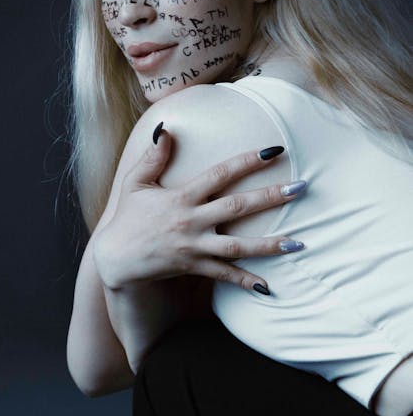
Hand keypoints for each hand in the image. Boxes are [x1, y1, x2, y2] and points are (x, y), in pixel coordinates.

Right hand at [94, 126, 305, 294]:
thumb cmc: (128, 217)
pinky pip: (223, 275)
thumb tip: (166, 129)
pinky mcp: (194, 267)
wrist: (115, 258)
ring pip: (237, 246)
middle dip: (270, 197)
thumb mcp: (135, 182)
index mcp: (182, 197)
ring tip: (298, 243)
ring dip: (269, 244)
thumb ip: (153, 156)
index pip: (220, 174)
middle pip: (237, 207)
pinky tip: (268, 286)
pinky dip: (245, 281)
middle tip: (300, 188)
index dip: (247, 161)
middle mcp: (192, 221)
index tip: (272, 151)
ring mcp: (195, 246)